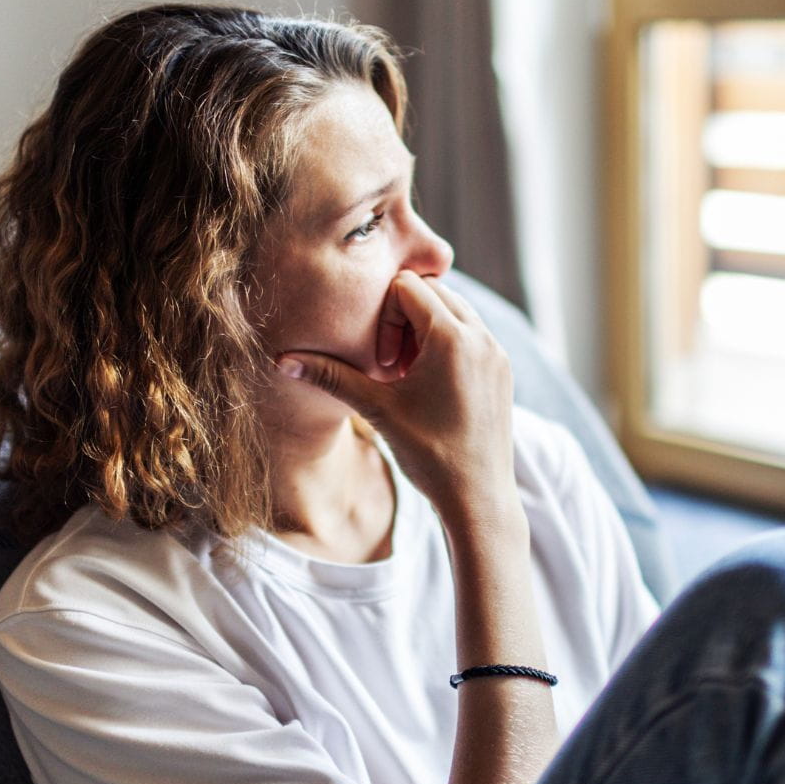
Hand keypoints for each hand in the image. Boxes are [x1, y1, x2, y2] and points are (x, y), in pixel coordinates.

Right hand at [276, 271, 516, 522]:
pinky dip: (446, 344)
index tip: (380, 362)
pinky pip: (472, 333)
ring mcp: (496, 352)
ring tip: (408, 375)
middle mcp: (481, 336)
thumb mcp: (376, 410)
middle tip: (390, 366)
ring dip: (425, 330)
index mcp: (452, 337)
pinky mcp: (502, 368)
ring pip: (454, 310)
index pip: (407, 286)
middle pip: (432, 292)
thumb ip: (331, 377)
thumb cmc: (428, 455)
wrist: (478, 497)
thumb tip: (282, 361)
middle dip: (404, 318)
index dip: (382, 315)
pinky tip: (429, 385)